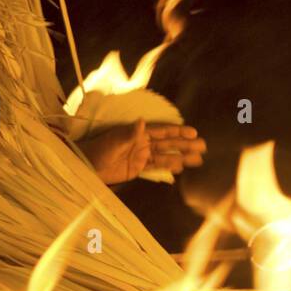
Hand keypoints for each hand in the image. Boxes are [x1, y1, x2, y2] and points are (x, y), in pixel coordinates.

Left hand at [80, 118, 206, 185]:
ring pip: (166, 155)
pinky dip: (170, 166)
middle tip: (204, 146)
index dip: (178, 131)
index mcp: (137, 133)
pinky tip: (182, 167)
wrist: (86, 166)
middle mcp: (142, 142)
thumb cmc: (97, 150)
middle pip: (168, 143)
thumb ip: (128, 134)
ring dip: (182, 156)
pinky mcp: (138, 168)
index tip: (193, 132)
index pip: (162, 131)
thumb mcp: (112, 142)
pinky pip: (157, 166)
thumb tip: (141, 122)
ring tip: (198, 159)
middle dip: (185, 144)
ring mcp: (141, 155)